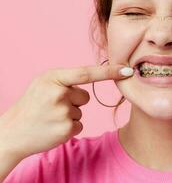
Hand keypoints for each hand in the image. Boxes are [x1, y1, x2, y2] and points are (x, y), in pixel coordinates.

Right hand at [0, 64, 132, 159]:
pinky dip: (70, 127)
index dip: (108, 72)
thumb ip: (65, 80)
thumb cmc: (31, 105)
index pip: (86, 73)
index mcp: (53, 78)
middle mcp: (59, 94)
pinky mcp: (67, 129)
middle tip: (53, 107)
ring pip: (81, 111)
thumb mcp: (43, 84)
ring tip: (51, 117)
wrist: (13, 132)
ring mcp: (63, 113)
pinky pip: (79, 124)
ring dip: (70, 115)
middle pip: (85, 96)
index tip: (127, 70)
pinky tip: (54, 127)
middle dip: (74, 101)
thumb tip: (89, 83)